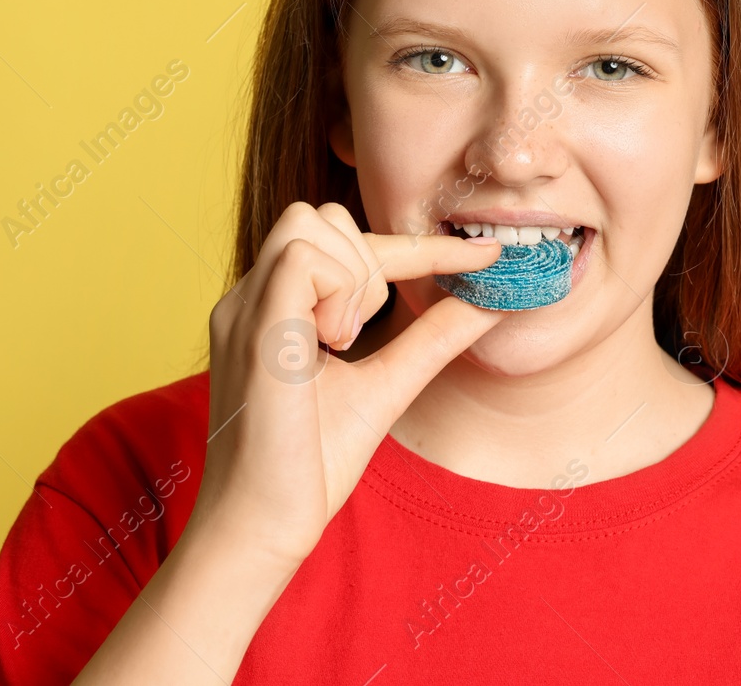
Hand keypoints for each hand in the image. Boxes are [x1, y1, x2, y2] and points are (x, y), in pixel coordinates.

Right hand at [188, 201, 503, 569]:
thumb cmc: (309, 466)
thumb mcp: (387, 385)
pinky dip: (337, 294)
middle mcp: (252, 297)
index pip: (346, 243)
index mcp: (276, 308)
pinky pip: (301, 258)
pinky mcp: (253, 328)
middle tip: (365, 334)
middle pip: (321, 214)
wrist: (261, 527)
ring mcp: (245, 307)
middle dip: (371, 259)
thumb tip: (495, 300)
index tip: (487, 257)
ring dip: (352, 278)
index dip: (421, 245)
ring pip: (310, 223)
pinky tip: (331, 348)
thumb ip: (432, 337)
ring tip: (342, 346)